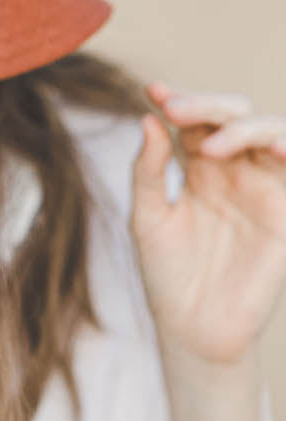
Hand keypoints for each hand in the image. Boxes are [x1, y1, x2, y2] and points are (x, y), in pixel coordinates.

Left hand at [130, 82, 285, 367]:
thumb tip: (149, 119)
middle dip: (205, 105)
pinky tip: (274, 147)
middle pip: (231, 116)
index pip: (193, 120)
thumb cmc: (167, 274)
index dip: (177, 100)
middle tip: (176, 110)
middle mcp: (233, 171)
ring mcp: (262, 188)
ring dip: (242, 127)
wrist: (194, 329)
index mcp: (199, 168)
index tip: (154, 91)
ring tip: (210, 146)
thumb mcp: (148, 217)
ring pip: (268, 133)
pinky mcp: (284, 212)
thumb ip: (149, 170)